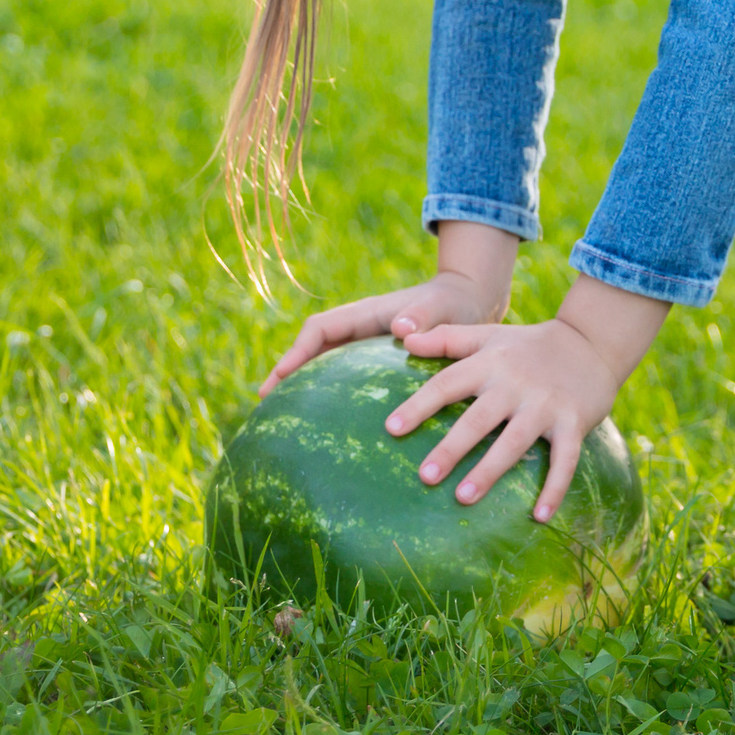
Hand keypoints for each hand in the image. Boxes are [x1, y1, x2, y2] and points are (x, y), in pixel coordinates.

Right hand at [257, 220, 518, 397]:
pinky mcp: (378, 365)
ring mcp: (367, 348)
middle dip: (288, 373)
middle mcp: (360, 331)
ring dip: (304, 387)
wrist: (470, 305)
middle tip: (264, 405)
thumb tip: (399, 328)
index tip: (279, 377)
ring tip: (283, 422)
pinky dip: (331, 398)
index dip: (297, 352)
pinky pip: (347, 380)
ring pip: (326, 367)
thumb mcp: (441, 308)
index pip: (321, 330)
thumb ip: (423, 316)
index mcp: (367, 314)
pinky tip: (329, 430)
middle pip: (313, 351)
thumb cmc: (454, 305)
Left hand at [385, 274, 668, 521]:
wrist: (592, 342)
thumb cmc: (529, 345)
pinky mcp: (574, 422)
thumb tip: (403, 339)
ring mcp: (546, 405)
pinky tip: (539, 516)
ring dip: (489, 470)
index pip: (448, 383)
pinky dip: (554, 488)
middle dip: (451, 448)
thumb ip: (446, 338)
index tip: (392, 429)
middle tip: (425, 477)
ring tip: (463, 498)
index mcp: (491, 363)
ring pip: (515, 442)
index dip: (420, 405)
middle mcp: (516, 384)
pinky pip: (565, 459)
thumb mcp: (489, 335)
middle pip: (478, 419)